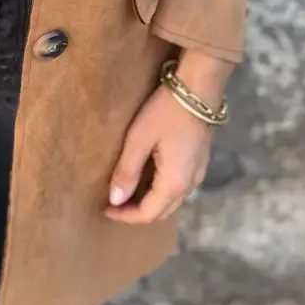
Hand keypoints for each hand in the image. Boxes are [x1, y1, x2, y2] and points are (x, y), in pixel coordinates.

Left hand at [104, 51, 233, 223]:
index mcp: (174, 183)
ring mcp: (198, 174)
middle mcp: (190, 185)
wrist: (198, 89)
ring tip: (126, 192)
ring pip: (171, 201)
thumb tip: (116, 200)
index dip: (125, 216)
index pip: (148, 214)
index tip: (105, 209)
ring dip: (149, 202)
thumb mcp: (139, 140)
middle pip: (162, 212)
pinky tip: (146, 178)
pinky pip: (178, 188)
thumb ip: (127, 172)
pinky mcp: (199, 163)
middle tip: (114, 204)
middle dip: (137, 212)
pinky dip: (160, 191)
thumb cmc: (165, 112)